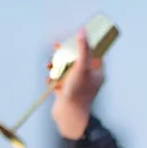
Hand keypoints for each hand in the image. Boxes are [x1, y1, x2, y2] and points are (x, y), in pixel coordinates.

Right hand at [51, 23, 104, 140]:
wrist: (69, 117)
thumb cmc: (78, 93)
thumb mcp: (81, 67)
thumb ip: (83, 49)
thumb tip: (82, 30)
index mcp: (97, 72)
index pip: (93, 52)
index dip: (84, 43)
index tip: (75, 37)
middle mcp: (88, 78)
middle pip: (77, 59)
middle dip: (65, 53)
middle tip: (57, 47)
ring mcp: (77, 86)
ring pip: (66, 69)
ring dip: (56, 65)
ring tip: (49, 65)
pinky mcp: (67, 92)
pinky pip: (59, 80)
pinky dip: (53, 78)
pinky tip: (49, 81)